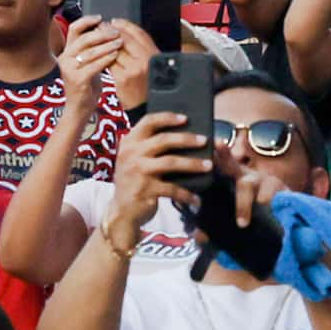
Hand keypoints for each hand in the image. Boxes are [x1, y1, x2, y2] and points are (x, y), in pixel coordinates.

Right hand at [104, 109, 216, 236]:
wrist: (121, 211)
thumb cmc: (134, 182)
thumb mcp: (134, 159)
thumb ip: (148, 146)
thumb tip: (182, 136)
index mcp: (129, 142)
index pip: (148, 122)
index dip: (168, 118)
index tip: (185, 118)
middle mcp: (132, 154)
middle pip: (164, 139)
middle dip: (187, 139)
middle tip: (204, 141)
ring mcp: (138, 171)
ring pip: (171, 162)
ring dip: (193, 164)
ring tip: (209, 165)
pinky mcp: (145, 190)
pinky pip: (172, 189)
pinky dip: (187, 194)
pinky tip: (196, 198)